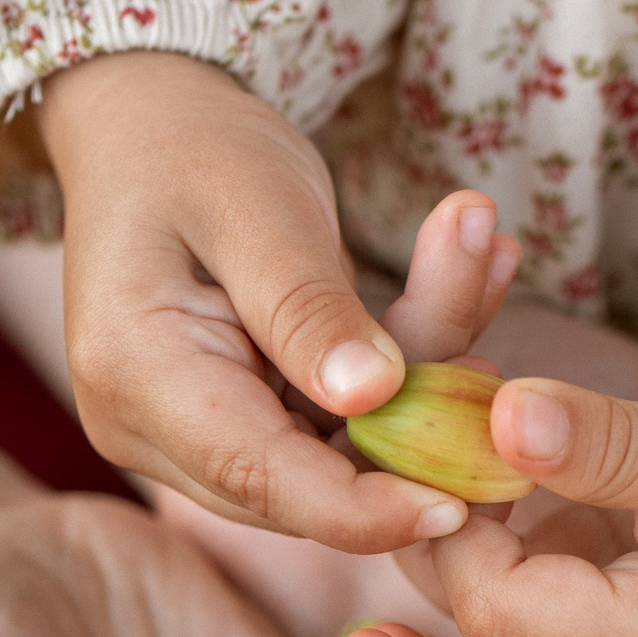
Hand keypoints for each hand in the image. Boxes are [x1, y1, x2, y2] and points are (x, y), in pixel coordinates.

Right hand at [39, 53, 519, 551]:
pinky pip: (338, 424)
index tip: (461, 505)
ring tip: (487, 259)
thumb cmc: (191, 148)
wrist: (150, 128)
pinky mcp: (239, 424)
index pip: (259, 476)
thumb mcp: (258, 206)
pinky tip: (469, 279)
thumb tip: (374, 397)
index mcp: (135, 376)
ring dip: (423, 382)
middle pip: (303, 482)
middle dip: (413, 438)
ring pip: (335, 454)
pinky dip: (407, 366)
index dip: (364, 508)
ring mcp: (191, 435)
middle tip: (502, 370)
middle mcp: (149, 428)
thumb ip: (308, 306)